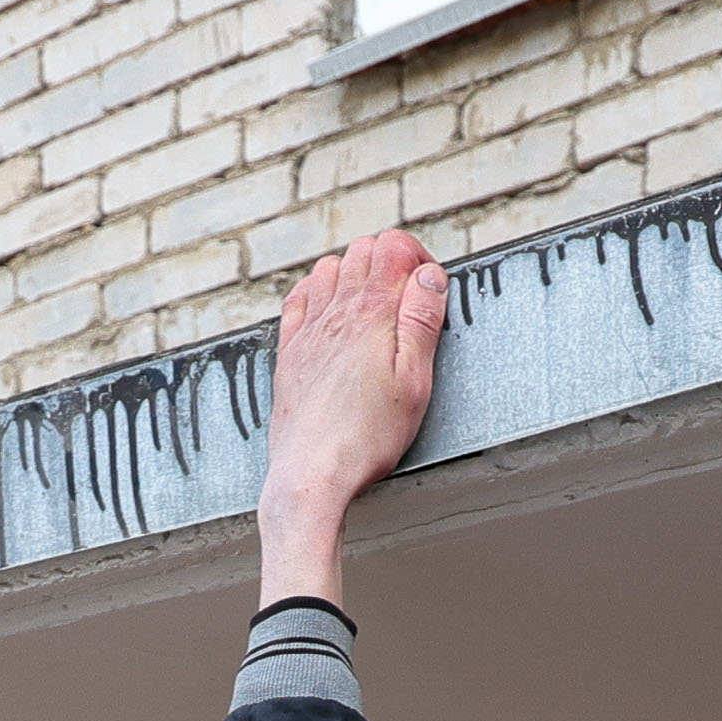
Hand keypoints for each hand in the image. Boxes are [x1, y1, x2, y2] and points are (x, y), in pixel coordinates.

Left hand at [255, 230, 447, 604]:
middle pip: (364, 250)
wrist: (311, 474)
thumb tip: (429, 273)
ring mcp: (309, 329)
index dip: (418, 257)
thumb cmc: (368, 437)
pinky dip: (319, 291)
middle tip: (410, 302)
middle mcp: (336, 311)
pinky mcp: (290, 351)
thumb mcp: (415, 382)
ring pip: (331, 267)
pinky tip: (333, 313)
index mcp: (372, 313)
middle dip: (392, 263)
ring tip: (377, 309)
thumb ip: (422, 321)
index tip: (430, 289)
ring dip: (357, 275)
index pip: (393, 246)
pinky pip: (300, 296)